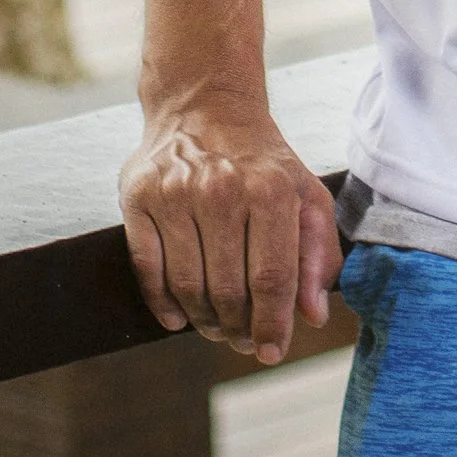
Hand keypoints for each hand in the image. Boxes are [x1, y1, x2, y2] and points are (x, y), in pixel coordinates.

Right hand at [119, 94, 342, 363]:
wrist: (205, 104)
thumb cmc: (262, 160)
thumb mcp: (305, 193)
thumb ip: (317, 252)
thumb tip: (313, 314)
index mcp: (270, 188)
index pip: (272, 278)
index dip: (273, 325)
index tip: (272, 351)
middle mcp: (221, 188)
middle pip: (227, 291)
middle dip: (237, 328)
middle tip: (241, 338)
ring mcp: (175, 192)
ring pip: (187, 286)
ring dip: (203, 321)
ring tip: (216, 326)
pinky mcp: (138, 197)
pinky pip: (148, 270)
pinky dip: (163, 304)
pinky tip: (178, 316)